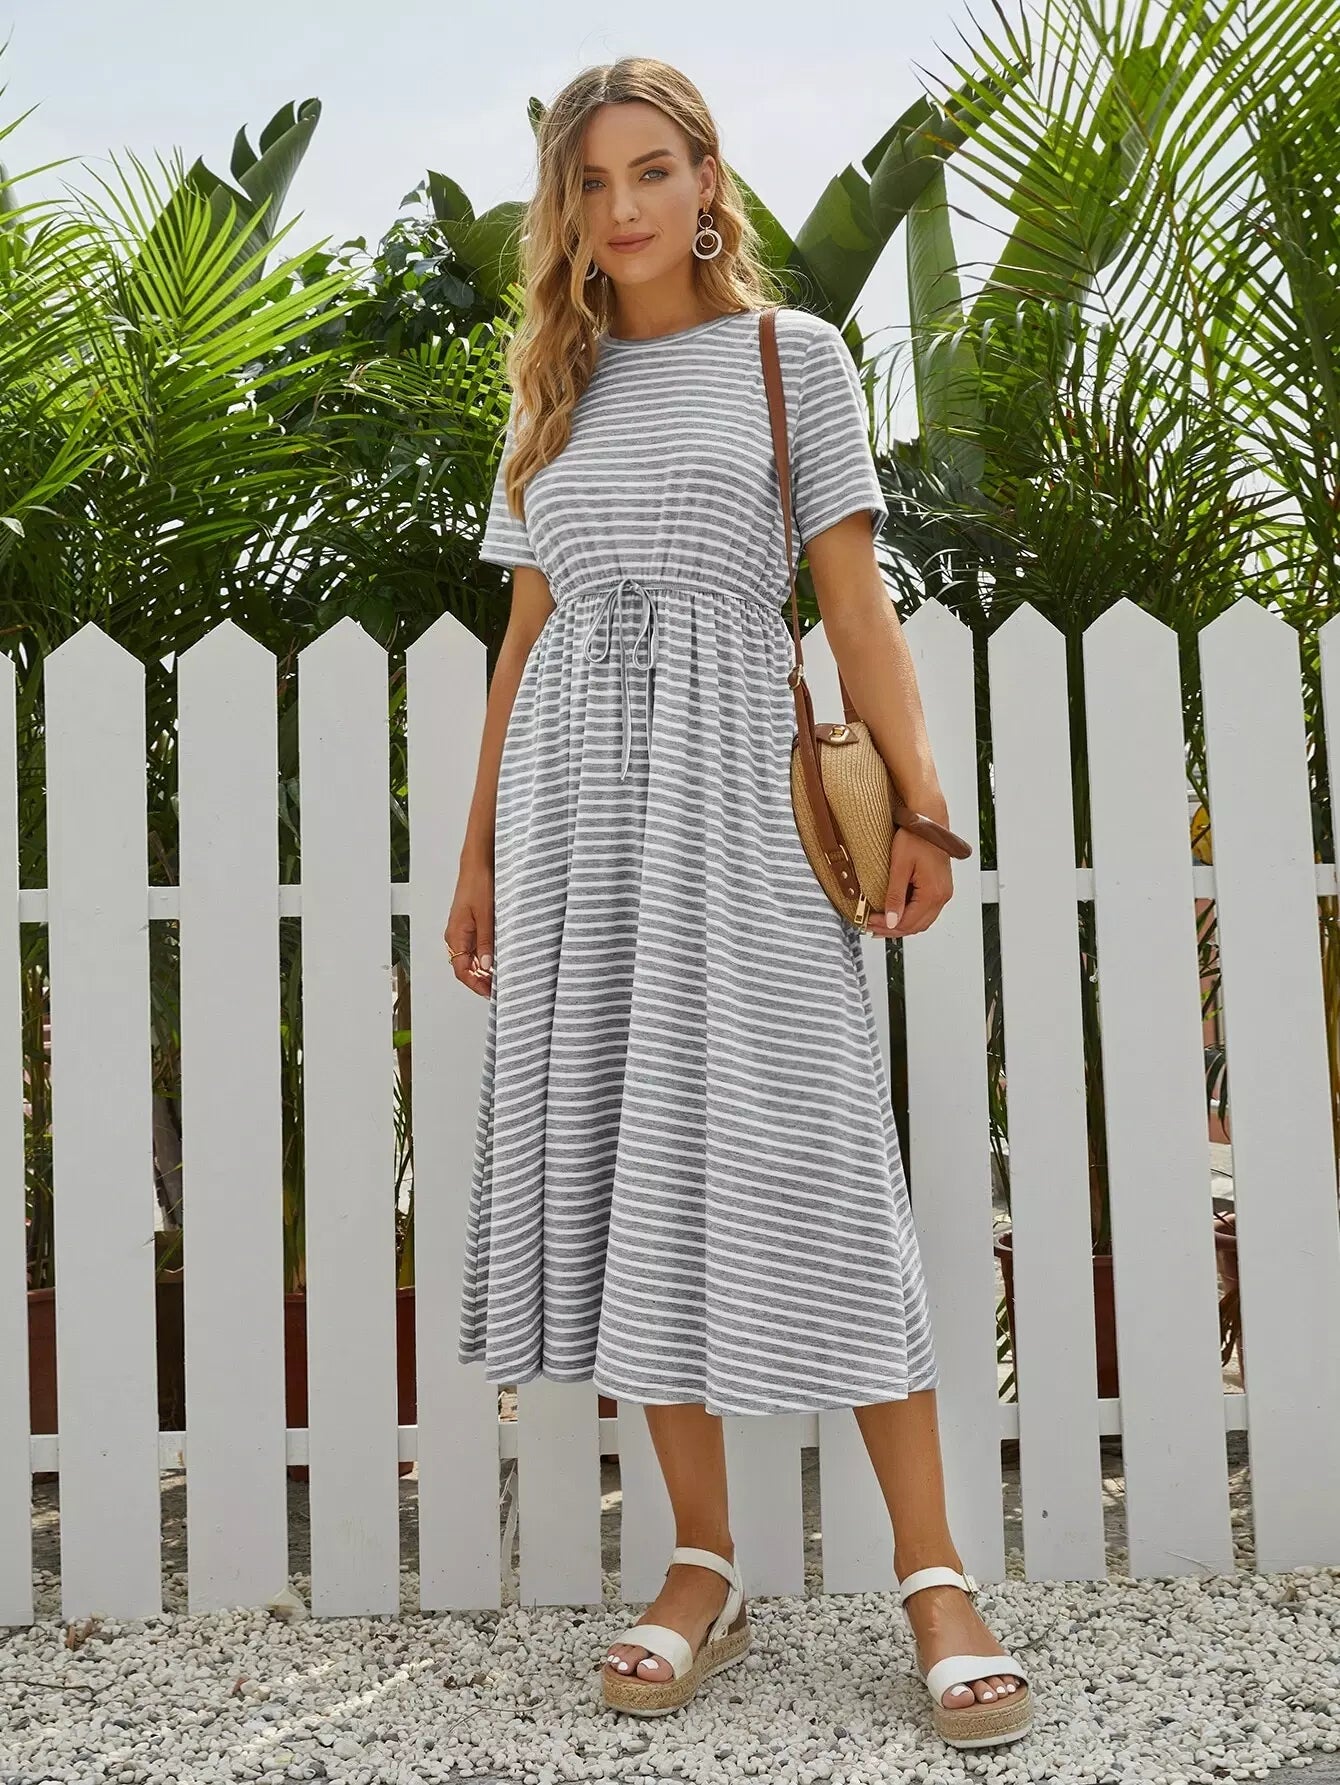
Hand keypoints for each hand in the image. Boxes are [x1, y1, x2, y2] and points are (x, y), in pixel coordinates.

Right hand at [444, 858, 495, 997]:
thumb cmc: (478, 884)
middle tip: (498, 988)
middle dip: (480, 980)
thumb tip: (486, 966)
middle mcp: (456, 936)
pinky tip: (497, 958)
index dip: (475, 984)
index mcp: (455, 936)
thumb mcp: (486, 915)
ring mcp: (462, 932)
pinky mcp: (470, 926)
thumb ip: (485, 942)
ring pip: (470, 959)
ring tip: (500, 976)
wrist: (477, 865)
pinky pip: (475, 948)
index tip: (490, 992)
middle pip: (465, 968)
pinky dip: (484, 957)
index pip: (461, 970)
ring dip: (482, 970)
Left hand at [864, 826, 954, 939]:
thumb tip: (891, 921)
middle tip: (871, 927)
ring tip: (881, 924)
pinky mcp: (940, 887)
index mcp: (933, 893)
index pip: (908, 922)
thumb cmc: (916, 836)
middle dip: (893, 930)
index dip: (886, 926)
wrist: (929, 820)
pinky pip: (925, 911)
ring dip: (902, 925)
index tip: (868, 922)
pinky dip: (910, 916)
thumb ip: (895, 897)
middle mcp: (942, 896)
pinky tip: (896, 913)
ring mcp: (943, 892)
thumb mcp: (900, 867)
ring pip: (922, 921)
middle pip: (916, 926)